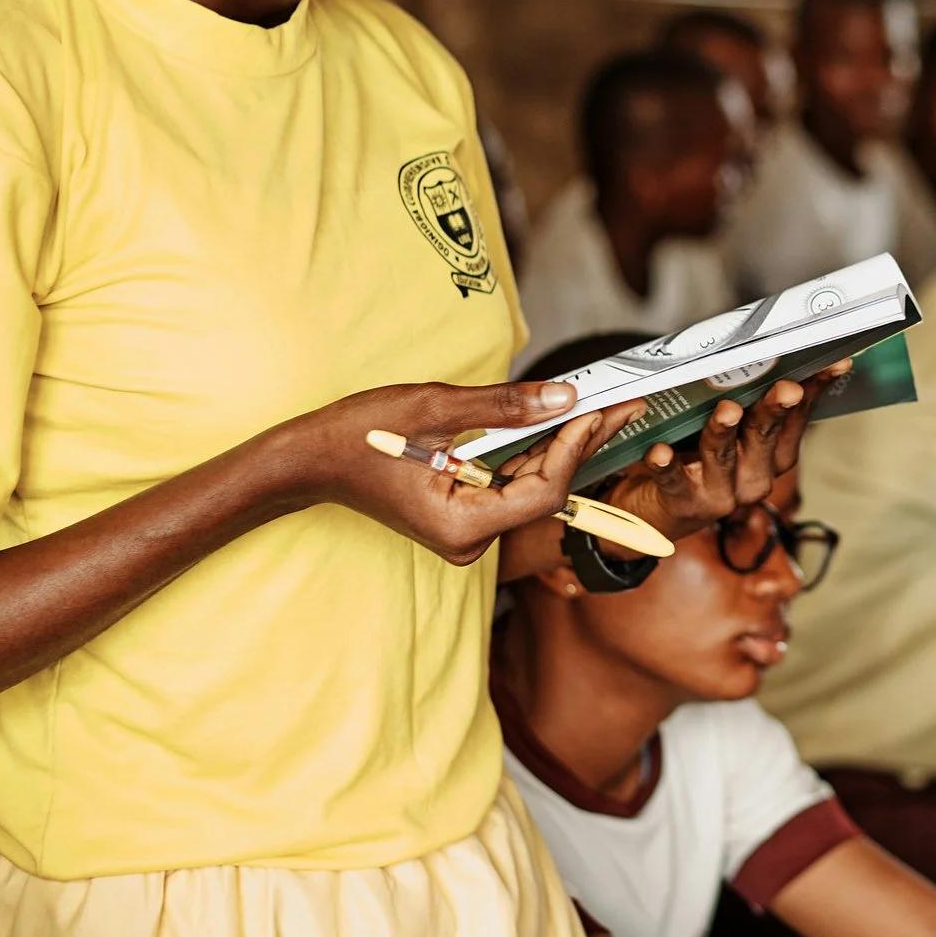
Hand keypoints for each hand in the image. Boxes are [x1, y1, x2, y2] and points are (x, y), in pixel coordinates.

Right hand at [285, 380, 647, 564]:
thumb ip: (504, 407)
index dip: (575, 449)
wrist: (308, 460)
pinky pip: (510, 483)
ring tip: (606, 407)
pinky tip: (564, 422)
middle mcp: (469, 540)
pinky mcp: (464, 514)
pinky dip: (534, 452)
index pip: (542, 492)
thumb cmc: (359, 435)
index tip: (600, 408)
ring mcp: (467, 531)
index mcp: (461, 527)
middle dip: (583, 443)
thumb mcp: (434, 408)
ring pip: (531, 486)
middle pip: (545, 491)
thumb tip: (564, 396)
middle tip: (627, 404)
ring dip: (564, 445)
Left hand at [591, 362, 848, 542]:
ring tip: (726, 410)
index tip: (834, 363)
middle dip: (774, 410)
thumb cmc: (695, 456)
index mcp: (771, 456)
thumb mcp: (728, 429)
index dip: (814, 392)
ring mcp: (720, 494)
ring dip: (724, 431)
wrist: (655, 510)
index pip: (796, 418)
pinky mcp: (682, 504)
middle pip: (764, 437)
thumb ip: (746, 399)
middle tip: (786, 388)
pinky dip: (667, 466)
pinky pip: (674, 482)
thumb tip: (764, 350)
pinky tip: (660, 451)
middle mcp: (754, 477)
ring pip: (722, 457)